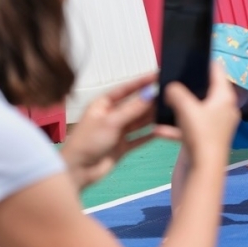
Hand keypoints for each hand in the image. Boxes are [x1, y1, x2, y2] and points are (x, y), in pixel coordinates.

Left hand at [60, 74, 161, 189]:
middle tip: (168, 95)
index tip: (157, 75)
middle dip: (149, 100)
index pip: (125, 89)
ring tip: (168, 110)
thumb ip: (133, 109)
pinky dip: (149, 134)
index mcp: (103, 104)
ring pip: (138, 121)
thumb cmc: (88, 141)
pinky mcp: (122, 146)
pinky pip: (139, 137)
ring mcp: (117, 131)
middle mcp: (111, 116)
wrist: (79, 170)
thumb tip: (150, 94)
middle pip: (134, 105)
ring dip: (151, 117)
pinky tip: (162, 129)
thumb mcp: (111, 121)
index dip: (141, 82)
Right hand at [157, 64, 239, 164]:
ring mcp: (212, 126)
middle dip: (187, 86)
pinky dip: (174, 127)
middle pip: (204, 91)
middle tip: (171, 77)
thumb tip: (171, 86)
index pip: (217, 72)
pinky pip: (186, 127)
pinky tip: (159, 128)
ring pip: (193, 110)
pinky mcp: (202, 140)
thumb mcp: (186, 107)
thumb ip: (177, 92)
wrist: (202, 173)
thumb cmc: (200, 135)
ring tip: (162, 100)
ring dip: (178, 107)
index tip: (190, 56)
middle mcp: (222, 110)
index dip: (204, 62)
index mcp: (225, 98)